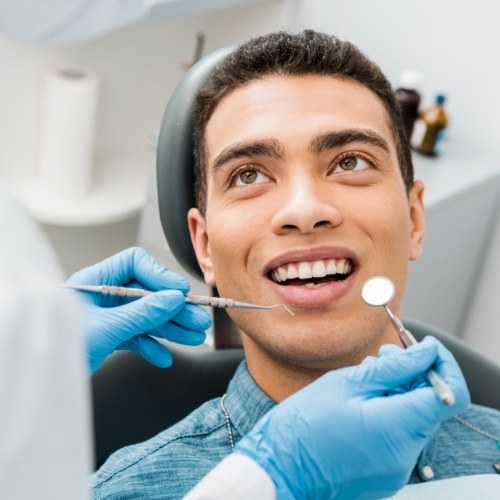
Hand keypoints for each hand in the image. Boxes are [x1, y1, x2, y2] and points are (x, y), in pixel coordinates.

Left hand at [66, 247, 211, 373]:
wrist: (43, 384)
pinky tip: (163, 357)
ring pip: (145, 316)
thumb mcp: (106, 328)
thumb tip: (173, 299)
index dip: (160, 275)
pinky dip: (151, 346)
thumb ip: (142, 313)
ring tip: (192, 336)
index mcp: (94, 281)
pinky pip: (136, 336)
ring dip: (170, 328)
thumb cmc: (58, 350)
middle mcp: (102, 296)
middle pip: (146, 293)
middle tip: (196, 319)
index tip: (179, 292)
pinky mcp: (108, 336)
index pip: (135, 264)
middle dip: (173, 308)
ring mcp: (106, 316)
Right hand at [235, 337, 469, 498]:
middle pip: (431, 405)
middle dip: (414, 374)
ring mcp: (397, 468)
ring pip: (414, 418)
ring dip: (399, 392)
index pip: (449, 395)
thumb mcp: (346, 383)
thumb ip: (393, 367)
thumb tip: (426, 352)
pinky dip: (390, 413)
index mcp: (396, 428)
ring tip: (366, 377)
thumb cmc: (304, 425)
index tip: (424, 348)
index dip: (442, 365)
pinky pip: (400, 436)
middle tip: (384, 356)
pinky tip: (361, 402)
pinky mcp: (386, 474)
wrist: (279, 470)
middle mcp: (405, 455)